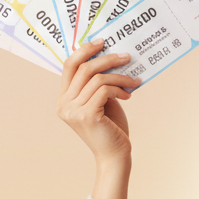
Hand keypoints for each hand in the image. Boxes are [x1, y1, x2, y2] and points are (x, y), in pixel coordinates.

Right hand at [56, 39, 140, 163]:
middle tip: (126, 56)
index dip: (84, 50)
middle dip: (107, 59)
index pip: (69, 66)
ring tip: (133, 81)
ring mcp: (73, 111)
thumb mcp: (102, 101)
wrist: (115, 156)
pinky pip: (104, 90)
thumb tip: (109, 57)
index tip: (102, 42)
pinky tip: (129, 95)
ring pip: (97, 79)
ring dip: (119, 76)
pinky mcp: (87, 115)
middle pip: (83, 68)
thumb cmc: (111, 129)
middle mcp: (64, 104)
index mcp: (64, 99)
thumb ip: (99, 83)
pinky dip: (119, 89)